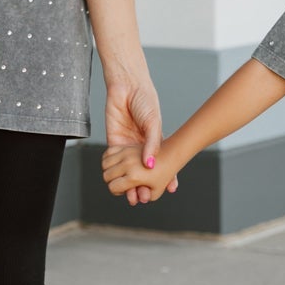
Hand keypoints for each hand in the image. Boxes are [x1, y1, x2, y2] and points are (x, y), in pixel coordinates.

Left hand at [103, 73, 177, 203]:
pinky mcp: (114, 142)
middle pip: (144, 171)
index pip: (162, 162)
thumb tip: (149, 165)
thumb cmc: (144, 101)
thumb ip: (152, 144)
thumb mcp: (152, 122)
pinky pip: (114, 161)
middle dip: (146, 185)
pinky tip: (121, 185)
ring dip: (131, 185)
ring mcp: (127, 145)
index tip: (170, 189)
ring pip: (129, 171)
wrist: (126, 86)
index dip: (167, 176)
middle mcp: (141, 146)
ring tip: (135, 198)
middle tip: (147, 198)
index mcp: (154, 140)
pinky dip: (118, 174)